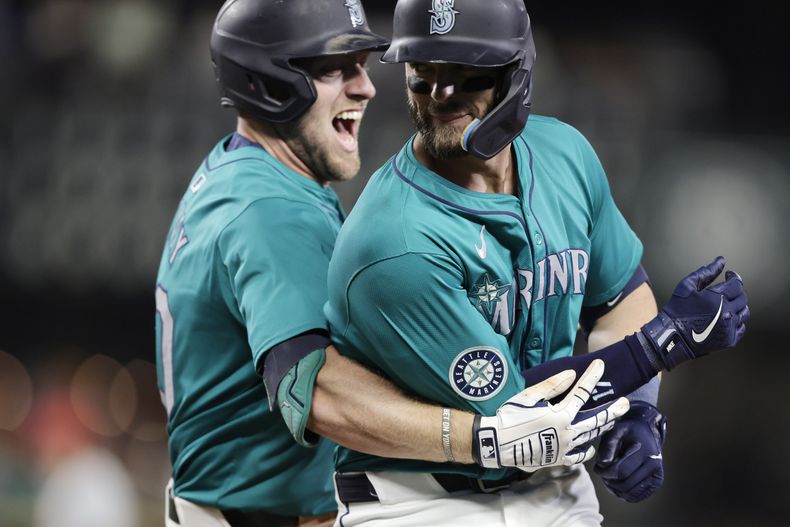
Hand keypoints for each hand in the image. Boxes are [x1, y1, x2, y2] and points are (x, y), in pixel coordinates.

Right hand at [472, 359, 629, 470]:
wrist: (496, 443)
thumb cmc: (510, 416)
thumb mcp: (529, 396)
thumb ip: (552, 385)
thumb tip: (571, 374)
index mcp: (561, 414)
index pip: (582, 392)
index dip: (592, 377)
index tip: (601, 366)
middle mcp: (567, 432)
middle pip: (597, 419)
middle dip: (613, 410)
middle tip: (625, 403)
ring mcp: (565, 448)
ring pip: (590, 437)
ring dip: (602, 427)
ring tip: (611, 421)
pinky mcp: (558, 459)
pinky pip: (578, 457)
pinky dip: (587, 451)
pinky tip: (591, 447)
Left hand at [594, 401, 666, 502]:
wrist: (647, 432)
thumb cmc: (628, 431)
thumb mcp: (616, 431)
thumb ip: (608, 445)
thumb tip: (602, 463)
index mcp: (645, 452)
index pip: (621, 471)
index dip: (605, 473)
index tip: (597, 467)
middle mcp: (654, 466)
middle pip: (625, 484)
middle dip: (608, 481)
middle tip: (601, 473)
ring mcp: (656, 476)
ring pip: (630, 493)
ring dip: (615, 489)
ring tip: (608, 477)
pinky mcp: (655, 484)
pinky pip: (636, 496)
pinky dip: (623, 494)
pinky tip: (616, 484)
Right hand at [641, 256, 748, 369]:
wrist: (671, 336)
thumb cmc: (677, 310)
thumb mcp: (687, 286)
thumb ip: (706, 272)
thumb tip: (721, 261)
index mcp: (717, 298)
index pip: (737, 284)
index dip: (733, 277)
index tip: (729, 276)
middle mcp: (727, 312)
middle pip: (743, 298)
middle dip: (736, 292)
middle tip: (726, 291)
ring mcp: (729, 327)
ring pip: (744, 313)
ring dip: (737, 306)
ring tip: (726, 305)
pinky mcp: (729, 340)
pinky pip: (741, 328)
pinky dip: (736, 321)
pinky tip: (725, 319)